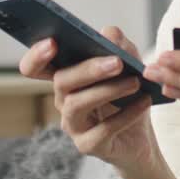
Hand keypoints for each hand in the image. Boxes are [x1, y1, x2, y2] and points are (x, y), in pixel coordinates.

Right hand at [18, 26, 157, 175]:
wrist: (141, 138)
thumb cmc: (129, 98)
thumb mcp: (130, 66)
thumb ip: (120, 47)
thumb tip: (108, 33)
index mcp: (67, 78)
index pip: (35, 67)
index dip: (36, 55)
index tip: (52, 43)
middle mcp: (64, 100)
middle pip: (61, 81)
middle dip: (88, 69)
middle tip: (117, 62)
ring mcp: (73, 125)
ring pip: (77, 105)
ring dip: (107, 90)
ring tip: (135, 82)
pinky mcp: (88, 145)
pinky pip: (102, 130)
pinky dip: (126, 114)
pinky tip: (144, 102)